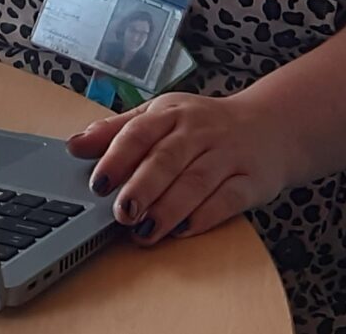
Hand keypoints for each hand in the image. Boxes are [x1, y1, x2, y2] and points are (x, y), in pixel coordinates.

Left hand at [64, 90, 299, 244]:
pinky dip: (205, 216)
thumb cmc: (203, 125)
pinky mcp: (251, 180)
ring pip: (196, 182)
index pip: (140, 131)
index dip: (117, 156)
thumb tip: (74, 145)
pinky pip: (228, 199)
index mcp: (172, 113)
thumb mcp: (161, 117)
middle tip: (121, 212)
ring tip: (144, 232)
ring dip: (168, 209)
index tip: (97, 183)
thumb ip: (117, 131)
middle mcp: (200, 130)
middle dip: (142, 187)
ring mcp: (228, 155)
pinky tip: (183, 230)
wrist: (271, 126)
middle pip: (168, 159)